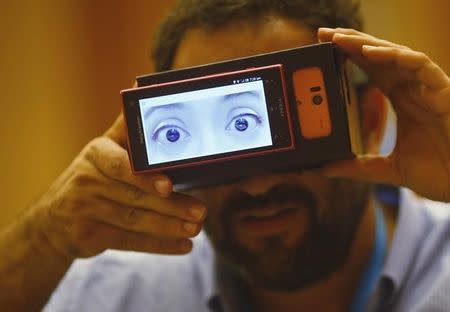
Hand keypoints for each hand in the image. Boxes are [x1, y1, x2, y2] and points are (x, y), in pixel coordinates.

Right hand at [28, 114, 205, 259]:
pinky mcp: (88, 236)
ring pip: (134, 220)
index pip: (121, 165)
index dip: (145, 177)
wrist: (53, 218)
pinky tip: (183, 246)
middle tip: (200, 211)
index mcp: (96, 154)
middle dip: (171, 206)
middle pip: (135, 196)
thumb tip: (143, 88)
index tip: (170, 184)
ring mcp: (84, 211)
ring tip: (196, 228)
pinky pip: (129, 242)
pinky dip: (159, 245)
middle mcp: (87, 181)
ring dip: (169, 227)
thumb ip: (126, 128)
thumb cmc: (91, 177)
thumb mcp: (103, 151)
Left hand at [318, 28, 449, 201]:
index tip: (325, 48)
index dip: (350, 56)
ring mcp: (428, 88)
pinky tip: (369, 52)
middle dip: (352, 43)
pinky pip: (419, 64)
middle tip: (324, 34)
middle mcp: (414, 89)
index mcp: (402, 100)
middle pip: (380, 57)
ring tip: (339, 39)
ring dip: (367, 44)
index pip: (372, 70)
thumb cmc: (438, 172)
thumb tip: (326, 169)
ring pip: (396, 55)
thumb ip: (358, 167)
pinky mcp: (443, 91)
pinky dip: (394, 56)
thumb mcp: (388, 169)